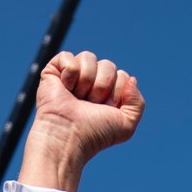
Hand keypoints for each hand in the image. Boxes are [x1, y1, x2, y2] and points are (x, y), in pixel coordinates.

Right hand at [17, 49, 144, 191]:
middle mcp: (91, 83)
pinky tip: (65, 88)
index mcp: (107, 93)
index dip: (116, 92)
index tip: (104, 109)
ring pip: (89, 57)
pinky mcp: (54, 71)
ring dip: (86, 80)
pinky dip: (70, 73)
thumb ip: (137, 102)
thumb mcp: (126, 124)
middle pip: (108, 65)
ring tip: (77, 97)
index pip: (122, 76)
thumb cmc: (94, 133)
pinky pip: (68, 56)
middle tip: (90, 103)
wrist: (68, 135)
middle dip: (102, 86)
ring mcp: (72, 75)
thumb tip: (131, 78)